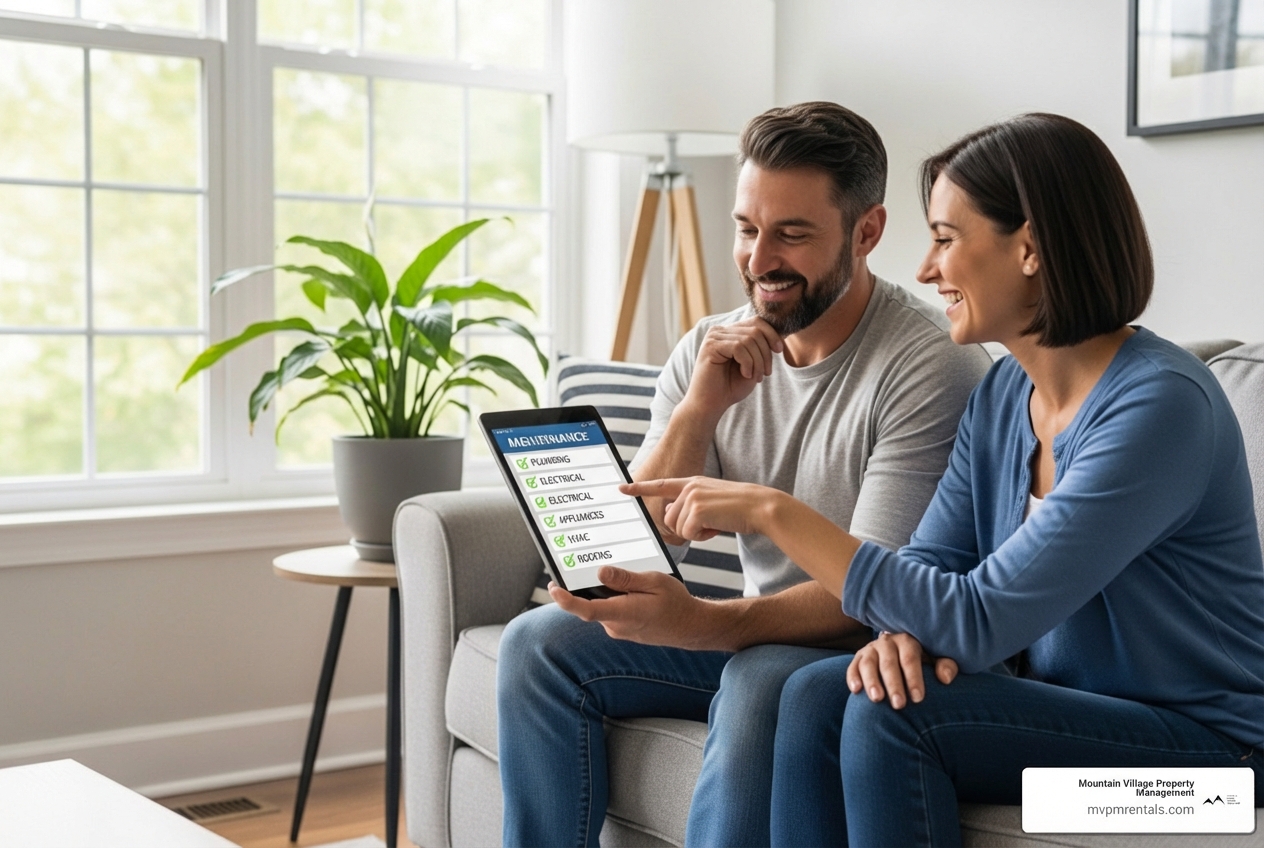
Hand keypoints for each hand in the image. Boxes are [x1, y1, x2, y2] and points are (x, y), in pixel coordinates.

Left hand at [549, 567, 708, 647]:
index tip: (554, 588)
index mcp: (625, 613)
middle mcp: (617, 626)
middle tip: (574, 565)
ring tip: (612, 574)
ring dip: (599, 593)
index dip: (566, 601)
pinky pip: (607, 611)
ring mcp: (618, 630)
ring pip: (599, 607)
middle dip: (581, 588)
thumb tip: (600, 573)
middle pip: (588, 605)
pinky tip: (623, 588)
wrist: (690, 627)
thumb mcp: (654, 581)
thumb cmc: (676, 603)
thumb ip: (626, 579)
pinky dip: (609, 599)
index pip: (587, 610)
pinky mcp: (621, 629)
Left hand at [621, 477, 775, 540]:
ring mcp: (691, 497)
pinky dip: (702, 537)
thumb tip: (674, 517)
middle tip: (709, 526)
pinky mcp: (696, 509)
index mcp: (692, 482)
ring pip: (677, 528)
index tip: (622, 488)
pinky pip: (687, 534)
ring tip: (715, 524)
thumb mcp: (712, 502)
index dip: (640, 487)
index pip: (661, 484)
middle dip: (686, 529)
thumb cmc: (740, 509)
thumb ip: (692, 505)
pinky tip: (717, 528)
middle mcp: (689, 487)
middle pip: (669, 519)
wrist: (760, 507)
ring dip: (695, 533)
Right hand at [685, 318, 783, 414]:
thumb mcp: (753, 366)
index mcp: (730, 333)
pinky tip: (745, 374)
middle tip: (765, 374)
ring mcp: (714, 337)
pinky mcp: (710, 346)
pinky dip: (747, 363)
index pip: (757, 322)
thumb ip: (761, 349)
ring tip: (755, 378)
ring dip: (758, 362)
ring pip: (749, 340)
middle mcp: (720, 331)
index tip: (780, 350)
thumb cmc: (730, 388)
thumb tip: (780, 335)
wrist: (709, 406)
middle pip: (755, 330)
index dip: (772, 334)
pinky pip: (738, 347)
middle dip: (766, 353)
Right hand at [846, 632, 957, 708]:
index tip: (918, 698)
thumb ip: (945, 665)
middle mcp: (887, 643)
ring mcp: (871, 649)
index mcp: (908, 641)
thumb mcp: (935, 660)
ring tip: (877, 699)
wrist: (899, 652)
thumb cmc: (922, 662)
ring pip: (868, 664)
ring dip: (871, 681)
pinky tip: (856, 690)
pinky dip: (852, 677)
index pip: (910, 658)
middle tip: (899, 705)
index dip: (913, 678)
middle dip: (894, 684)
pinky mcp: (858, 658)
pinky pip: (853, 667)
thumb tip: (945, 678)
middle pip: (889, 663)